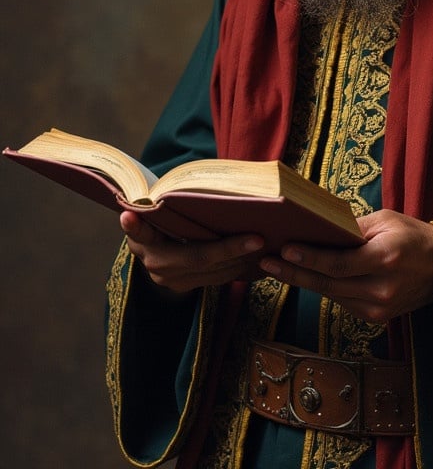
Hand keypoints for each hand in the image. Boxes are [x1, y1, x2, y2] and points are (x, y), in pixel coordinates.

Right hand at [120, 211, 264, 292]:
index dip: (136, 226)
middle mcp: (154, 263)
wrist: (157, 244)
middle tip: (258, 238)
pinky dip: (236, 268)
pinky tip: (253, 256)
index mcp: (142, 238)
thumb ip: (164, 200)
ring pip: (209, 273)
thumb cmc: (165, 214)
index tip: (127, 215)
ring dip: (238, 260)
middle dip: (229, 249)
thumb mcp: (159, 206)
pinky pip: (215, 280)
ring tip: (263, 245)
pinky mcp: (184, 287)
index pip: (141, 232)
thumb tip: (170, 186)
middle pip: (194, 257)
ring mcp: (169, 280)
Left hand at [258, 209, 432, 322]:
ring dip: (304, 281)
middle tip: (265, 262)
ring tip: (276, 266)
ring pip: (331, 294)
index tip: (284, 251)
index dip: (309, 259)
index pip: (339, 263)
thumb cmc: (413, 236)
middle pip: (328, 284)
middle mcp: (380, 290)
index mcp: (385, 260)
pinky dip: (324, 287)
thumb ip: (353, 229)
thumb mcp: (386, 221)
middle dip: (294, 273)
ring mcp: (378, 309)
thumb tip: (319, 230)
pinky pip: (341, 301)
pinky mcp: (376, 318)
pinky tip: (305, 276)